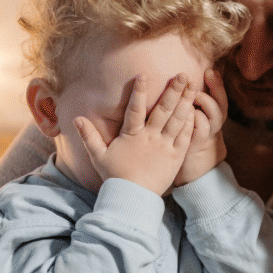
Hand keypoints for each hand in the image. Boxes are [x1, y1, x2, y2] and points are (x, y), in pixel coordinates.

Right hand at [75, 74, 194, 194]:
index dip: (139, 91)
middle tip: (182, 74)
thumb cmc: (116, 177)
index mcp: (132, 135)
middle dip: (173, 90)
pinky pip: (186, 136)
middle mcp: (151, 137)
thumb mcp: (99, 156)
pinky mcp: (176, 156)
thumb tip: (76, 119)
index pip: (135, 108)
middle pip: (163, 109)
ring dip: (186, 101)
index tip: (143, 75)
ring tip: (193, 86)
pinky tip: (195, 110)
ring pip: (178, 119)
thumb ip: (89, 136)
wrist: (134, 198)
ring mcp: (165, 146)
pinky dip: (191, 122)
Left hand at [175, 69, 227, 186]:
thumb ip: (194, 110)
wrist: (195, 177)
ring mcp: (208, 137)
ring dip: (206, 102)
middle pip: (221, 104)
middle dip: (217, 88)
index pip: (219, 99)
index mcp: (213, 120)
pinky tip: (188, 111)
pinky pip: (200, 130)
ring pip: (214, 116)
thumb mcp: (195, 127)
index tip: (211, 70)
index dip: (218, 85)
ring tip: (195, 92)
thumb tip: (186, 90)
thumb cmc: (190, 147)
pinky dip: (196, 120)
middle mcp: (214, 127)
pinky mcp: (198, 146)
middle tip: (209, 73)